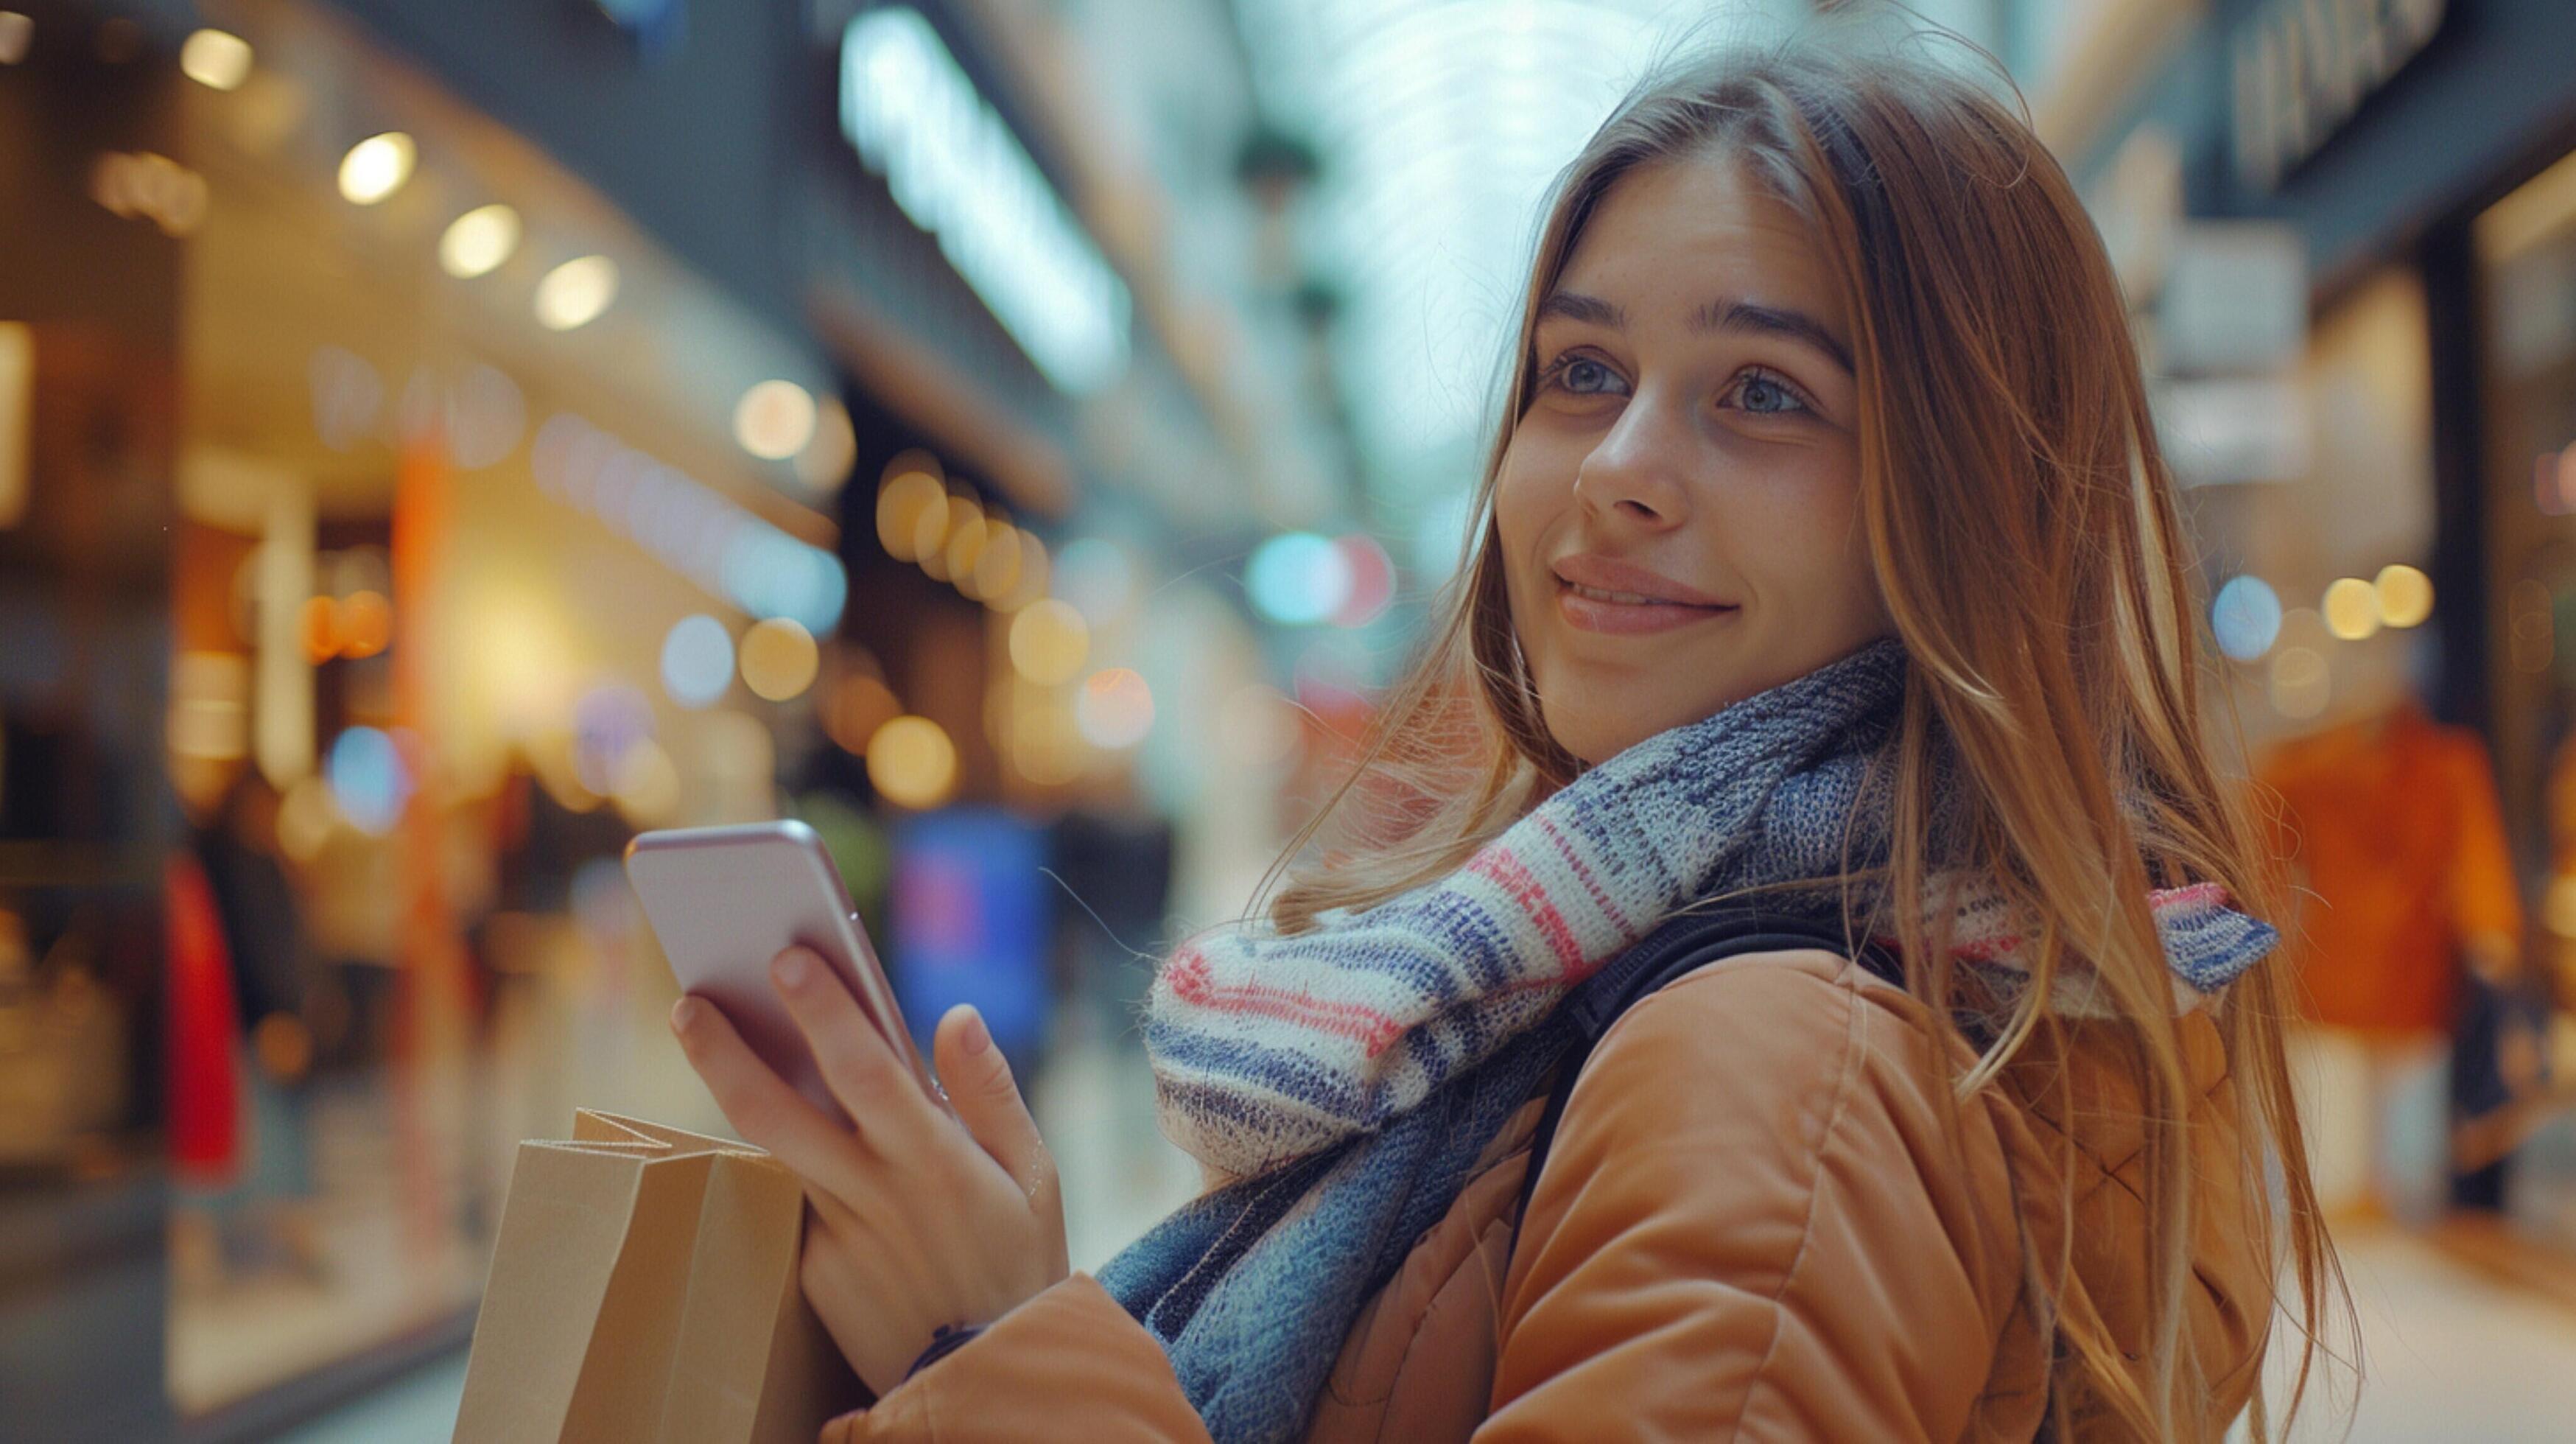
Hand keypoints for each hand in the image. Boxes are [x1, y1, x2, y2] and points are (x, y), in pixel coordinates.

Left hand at [670, 947, 1068, 1395]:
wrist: (990, 1381)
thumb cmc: (1020, 1265)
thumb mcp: (1035, 1178)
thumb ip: (991, 1094)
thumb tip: (956, 1015)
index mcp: (936, 1162)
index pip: (867, 1071)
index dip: (826, 1012)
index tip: (789, 958)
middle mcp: (875, 1196)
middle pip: (780, 1112)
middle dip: (726, 1050)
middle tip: (690, 1001)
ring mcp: (835, 1238)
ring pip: (772, 1150)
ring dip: (733, 1087)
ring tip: (706, 1037)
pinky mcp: (813, 1274)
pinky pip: (794, 1203)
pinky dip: (794, 1162)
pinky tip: (797, 1135)